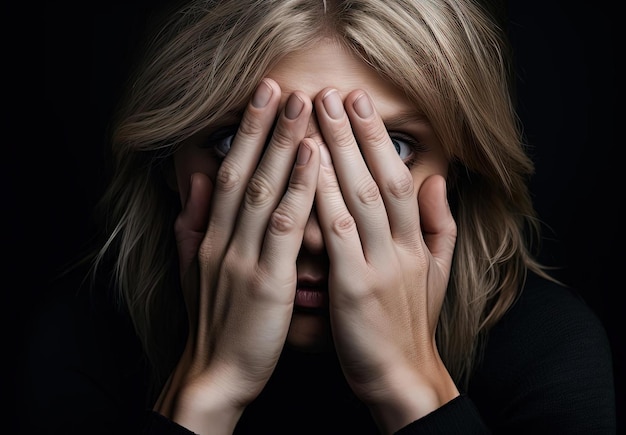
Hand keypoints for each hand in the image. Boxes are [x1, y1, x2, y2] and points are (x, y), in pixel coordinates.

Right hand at [157, 79, 319, 433]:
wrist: (215, 375)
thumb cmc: (214, 323)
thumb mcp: (194, 271)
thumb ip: (192, 225)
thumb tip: (194, 184)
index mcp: (211, 237)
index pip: (227, 174)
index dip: (242, 133)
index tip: (258, 99)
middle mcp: (224, 240)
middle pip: (244, 172)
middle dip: (261, 126)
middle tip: (278, 84)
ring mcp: (244, 258)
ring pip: (264, 190)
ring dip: (281, 144)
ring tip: (300, 105)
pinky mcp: (267, 280)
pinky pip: (285, 227)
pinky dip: (299, 189)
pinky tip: (313, 159)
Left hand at [313, 88, 458, 433]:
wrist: (401, 375)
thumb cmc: (409, 324)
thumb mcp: (436, 272)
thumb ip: (440, 225)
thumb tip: (438, 181)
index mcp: (416, 242)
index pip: (399, 178)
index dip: (380, 139)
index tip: (360, 104)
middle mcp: (401, 246)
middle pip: (379, 177)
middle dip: (356, 132)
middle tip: (335, 92)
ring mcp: (379, 264)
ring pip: (360, 196)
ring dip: (338, 151)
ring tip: (317, 114)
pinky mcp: (356, 286)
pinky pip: (338, 233)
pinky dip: (323, 197)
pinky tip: (307, 168)